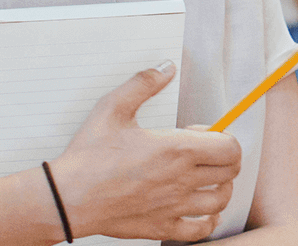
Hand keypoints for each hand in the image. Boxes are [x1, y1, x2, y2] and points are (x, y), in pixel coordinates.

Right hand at [50, 63, 242, 241]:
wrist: (68, 198)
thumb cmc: (88, 157)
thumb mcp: (112, 107)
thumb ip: (143, 84)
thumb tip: (165, 68)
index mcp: (176, 150)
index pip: (229, 146)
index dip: (223, 136)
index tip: (202, 132)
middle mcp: (180, 180)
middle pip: (230, 171)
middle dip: (225, 158)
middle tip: (203, 152)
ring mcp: (173, 206)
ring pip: (220, 200)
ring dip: (220, 186)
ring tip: (205, 178)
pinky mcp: (161, 227)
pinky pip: (200, 229)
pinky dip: (209, 220)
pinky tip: (202, 210)